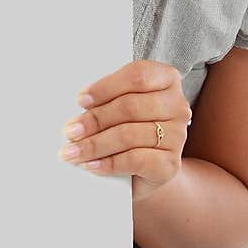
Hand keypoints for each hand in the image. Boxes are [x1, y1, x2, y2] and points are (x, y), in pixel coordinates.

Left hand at [59, 59, 191, 202]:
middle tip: (71, 131)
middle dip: (95, 120)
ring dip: (95, 144)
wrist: (146, 171)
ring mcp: (177, 135)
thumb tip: (79, 109)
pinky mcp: (170, 163)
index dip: (106, 87)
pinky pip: (135, 160)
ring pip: (129, 135)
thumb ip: (108, 99)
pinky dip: (109, 163)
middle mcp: (177, 105)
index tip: (81, 100)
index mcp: (166, 79)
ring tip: (74, 151)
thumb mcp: (121, 107)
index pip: (137, 76)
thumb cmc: (131, 129)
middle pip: (130, 106)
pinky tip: (92, 164)